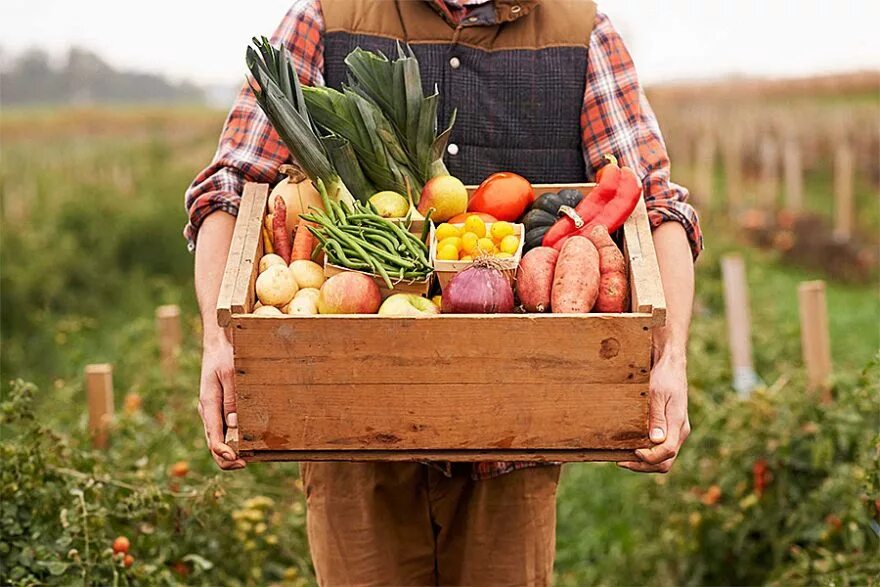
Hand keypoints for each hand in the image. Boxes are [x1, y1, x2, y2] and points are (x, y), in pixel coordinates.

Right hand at [198, 332, 245, 469]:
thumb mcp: (230, 374)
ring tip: (252, 457)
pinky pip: (224, 429)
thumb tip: (234, 424)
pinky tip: (249, 442)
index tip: (239, 460)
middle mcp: (208, 412)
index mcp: (208, 405)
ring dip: (232, 451)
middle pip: (214, 444)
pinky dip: (234, 440)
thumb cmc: (225, 356)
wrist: (219, 343)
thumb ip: (232, 399)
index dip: (225, 454)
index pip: (213, 438)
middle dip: (228, 458)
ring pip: (219, 439)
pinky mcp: (220, 408)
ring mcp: (213, 411)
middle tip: (247, 463)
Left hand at [618, 350, 689, 473]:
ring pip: (663, 458)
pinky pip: (659, 448)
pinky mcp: (668, 427)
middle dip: (643, 465)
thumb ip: (657, 417)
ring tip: (622, 457)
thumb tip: (655, 440)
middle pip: (665, 461)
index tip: (632, 452)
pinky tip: (629, 447)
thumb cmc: (664, 376)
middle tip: (621, 461)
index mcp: (678, 424)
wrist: (670, 364)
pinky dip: (646, 453)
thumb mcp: (657, 394)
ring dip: (643, 462)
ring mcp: (675, 430)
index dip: (649, 458)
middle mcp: (679, 431)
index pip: (667, 452)